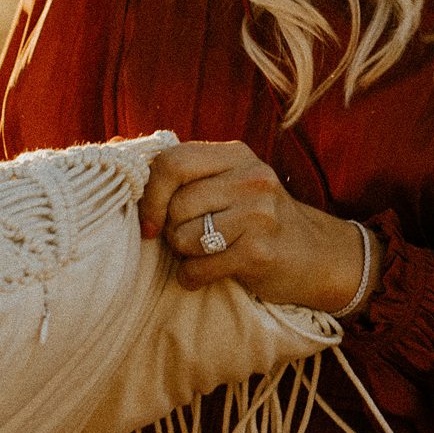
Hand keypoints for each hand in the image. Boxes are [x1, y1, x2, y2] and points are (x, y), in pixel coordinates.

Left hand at [138, 140, 366, 311]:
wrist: (316, 255)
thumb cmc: (256, 220)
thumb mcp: (230, 183)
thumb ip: (187, 174)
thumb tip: (117, 160)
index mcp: (237, 154)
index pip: (172, 163)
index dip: (151, 196)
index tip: (150, 223)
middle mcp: (252, 177)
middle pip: (176, 206)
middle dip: (172, 231)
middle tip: (191, 240)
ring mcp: (261, 213)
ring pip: (184, 237)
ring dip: (185, 255)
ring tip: (208, 254)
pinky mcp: (261, 251)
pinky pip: (199, 268)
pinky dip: (194, 278)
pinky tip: (211, 273)